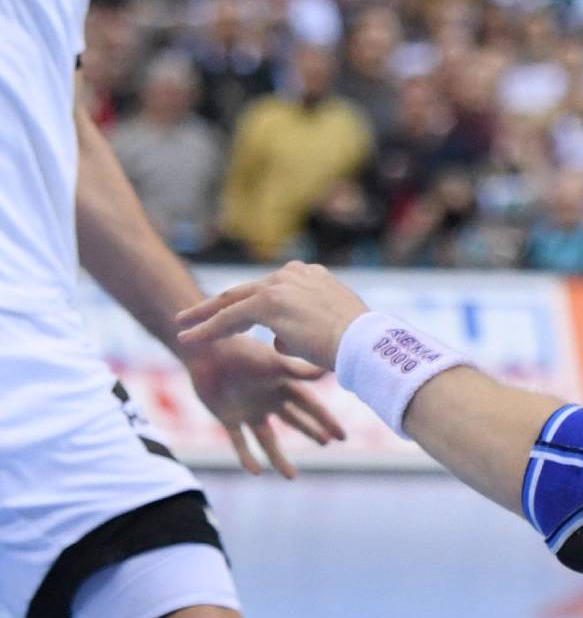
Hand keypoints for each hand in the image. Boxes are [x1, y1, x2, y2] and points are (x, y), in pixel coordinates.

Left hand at [177, 259, 369, 374]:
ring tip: (182, 326)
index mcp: (309, 276)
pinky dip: (206, 329)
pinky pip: (228, 318)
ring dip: (204, 317)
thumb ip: (299, 325)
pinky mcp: (268, 303)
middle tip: (191, 313)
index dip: (247, 302)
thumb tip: (276, 339)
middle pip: (244, 289)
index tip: (233, 311)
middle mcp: (292, 274)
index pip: (269, 289)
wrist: (365, 342)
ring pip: (232, 303)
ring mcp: (279, 286)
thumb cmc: (354, 343)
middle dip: (215, 303)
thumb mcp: (326, 325)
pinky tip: (188, 338)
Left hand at [180, 333, 345, 479]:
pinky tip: (256, 472)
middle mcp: (268, 399)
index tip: (341, 437)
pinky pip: (240, 441)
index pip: (310, 406)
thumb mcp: (272, 363)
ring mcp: (249, 409)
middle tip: (328, 444)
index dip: (325, 421)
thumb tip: (327, 370)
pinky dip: (246, 456)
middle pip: (294, 420)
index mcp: (282, 384)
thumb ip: (297, 370)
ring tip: (292, 477)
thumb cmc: (241, 351)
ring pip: (268, 439)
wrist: (206, 349)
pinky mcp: (228, 417)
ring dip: (279, 458)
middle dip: (311, 431)